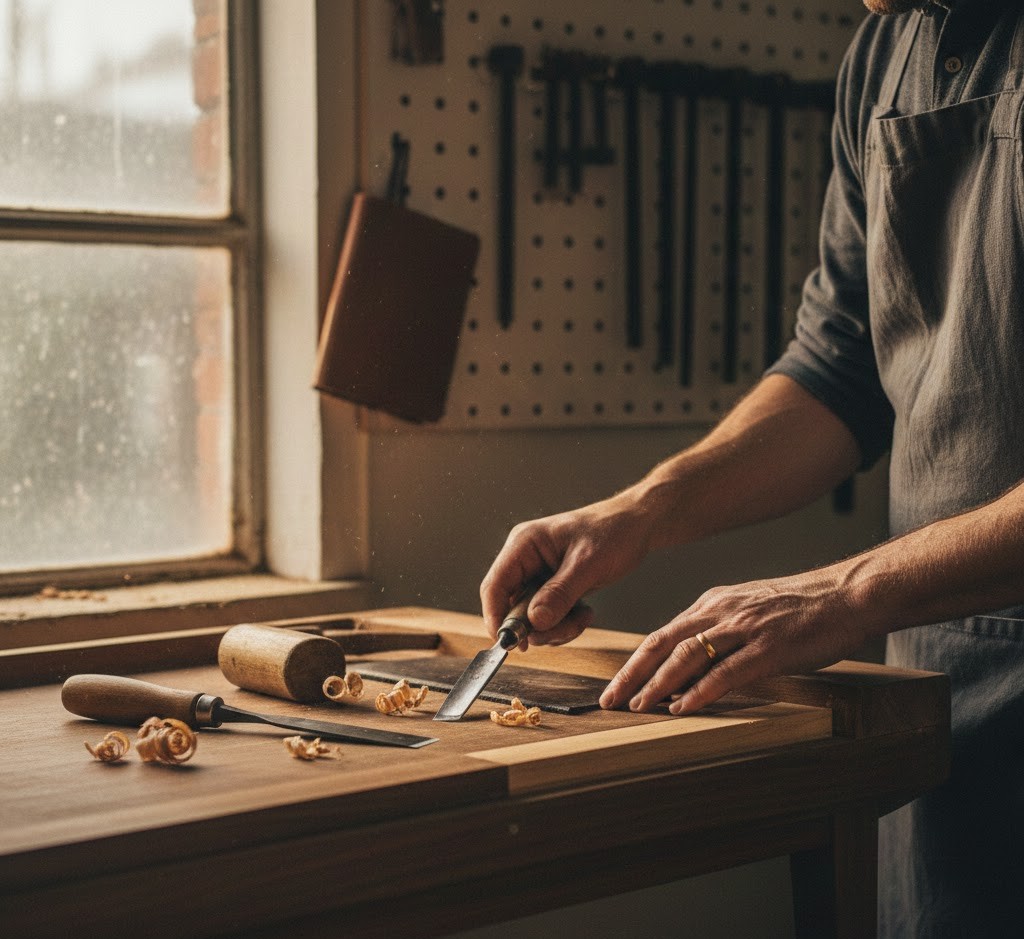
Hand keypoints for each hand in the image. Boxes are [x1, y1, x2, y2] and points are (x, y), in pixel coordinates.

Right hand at [480, 493, 657, 646]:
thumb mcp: (588, 564)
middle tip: (564, 629)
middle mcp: (525, 560)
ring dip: (556, 628)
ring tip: (583, 616)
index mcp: (524, 544)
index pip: (494, 586)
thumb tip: (534, 622)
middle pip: (512, 607)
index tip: (510, 644)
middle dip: (538, 627)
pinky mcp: (552, 588)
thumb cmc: (613, 532)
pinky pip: (547, 618)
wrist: (636, 526)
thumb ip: (559, 593)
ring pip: (530, 619)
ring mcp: (538, 576)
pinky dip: (565, 624)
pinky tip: (585, 612)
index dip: (496, 618)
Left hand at [599, 568, 870, 713]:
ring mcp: (744, 629)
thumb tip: (693, 665)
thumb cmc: (802, 607)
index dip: (635, 663)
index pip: (662, 635)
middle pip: (663, 644)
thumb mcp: (749, 610)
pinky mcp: (769, 648)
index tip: (615, 685)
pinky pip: (726, 672)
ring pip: (687, 657)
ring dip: (658, 685)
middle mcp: (721, 613)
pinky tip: (682, 707)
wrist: (847, 594)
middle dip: (632, 674)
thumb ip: (720, 632)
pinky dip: (700, 691)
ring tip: (638, 707)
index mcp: (713, 604)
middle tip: (609, 700)